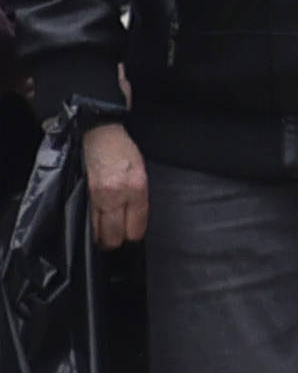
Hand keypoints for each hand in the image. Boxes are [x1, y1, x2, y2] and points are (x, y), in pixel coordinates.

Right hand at [79, 125, 142, 249]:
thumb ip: (139, 199)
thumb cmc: (122, 152)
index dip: (132, 236)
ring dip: (99, 236)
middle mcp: (117, 196)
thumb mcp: (141, 174)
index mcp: (137, 191)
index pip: (135, 229)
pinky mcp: (80, 192)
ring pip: (96, 233)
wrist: (98, 132)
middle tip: (113, 234)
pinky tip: (90, 223)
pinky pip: (83, 220)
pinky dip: (87, 225)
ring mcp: (97, 196)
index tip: (129, 233)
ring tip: (101, 230)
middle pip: (114, 236)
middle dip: (114, 240)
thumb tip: (134, 222)